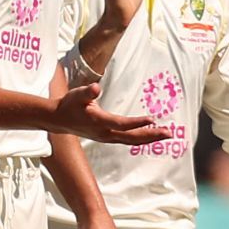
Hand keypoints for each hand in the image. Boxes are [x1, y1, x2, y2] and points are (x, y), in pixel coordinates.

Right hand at [52, 82, 171, 144]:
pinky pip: (128, 140)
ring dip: (150, 138)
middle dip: (152, 135)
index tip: (153, 119)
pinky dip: (142, 138)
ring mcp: (107, 138)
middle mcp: (105, 133)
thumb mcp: (76, 95)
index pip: (122, 124)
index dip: (137, 123)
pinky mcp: (108, 137)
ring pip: (132, 141)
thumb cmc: (69, 104)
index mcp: (99, 122)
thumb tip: (96, 88)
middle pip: (132, 137)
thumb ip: (87, 92)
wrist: (59, 120)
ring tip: (167, 135)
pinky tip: (152, 136)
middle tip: (170, 133)